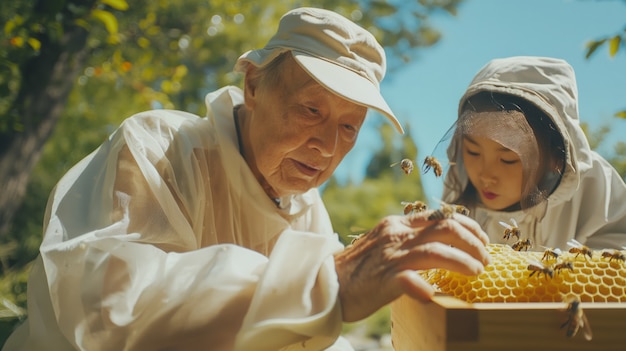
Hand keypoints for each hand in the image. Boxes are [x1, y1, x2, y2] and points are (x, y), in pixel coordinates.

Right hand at [334, 211, 489, 321]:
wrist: (325, 282)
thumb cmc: (359, 268)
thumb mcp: (385, 243)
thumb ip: (409, 240)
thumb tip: (441, 246)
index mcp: (397, 224)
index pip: (442, 215)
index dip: (468, 226)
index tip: (482, 240)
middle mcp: (396, 235)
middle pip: (446, 227)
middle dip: (473, 242)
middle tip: (485, 258)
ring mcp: (390, 256)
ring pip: (435, 251)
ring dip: (463, 261)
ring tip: (477, 272)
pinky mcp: (383, 279)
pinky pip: (408, 280)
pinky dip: (424, 286)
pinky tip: (434, 294)